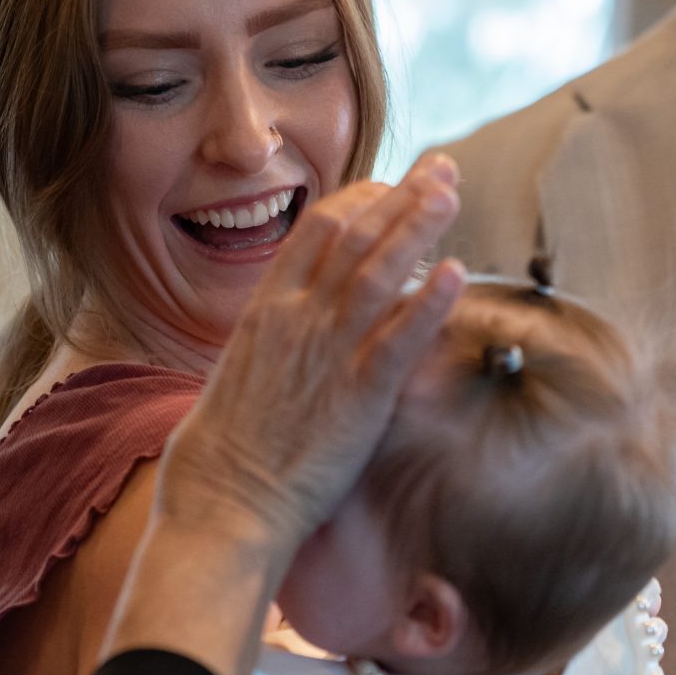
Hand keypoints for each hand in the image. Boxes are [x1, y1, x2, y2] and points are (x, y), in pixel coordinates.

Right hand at [156, 156, 464, 554]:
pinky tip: (456, 272)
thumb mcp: (236, 376)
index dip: (361, 200)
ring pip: (380, 270)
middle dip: (402, 196)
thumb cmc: (219, 456)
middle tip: (440, 168)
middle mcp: (296, 318)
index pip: (316, 230)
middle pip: (355, 234)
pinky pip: (400, 339)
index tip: (391, 187)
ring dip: (419, 226)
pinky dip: (430, 302)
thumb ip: (270, 346)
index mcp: (264, 309)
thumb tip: (287, 336)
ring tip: (451, 193)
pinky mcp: (358, 397)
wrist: (220, 506)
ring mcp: (327, 354)